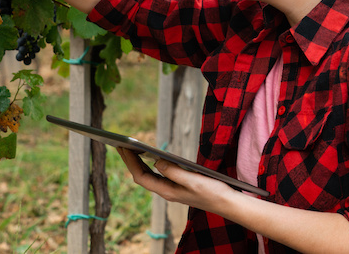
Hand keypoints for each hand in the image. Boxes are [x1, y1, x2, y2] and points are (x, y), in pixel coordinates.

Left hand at [116, 147, 233, 212]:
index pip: (142, 176)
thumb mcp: (193, 180)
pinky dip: (151, 165)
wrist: (227, 203)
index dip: (130, 162)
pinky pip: (158, 175)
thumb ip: (174, 171)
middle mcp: (167, 191)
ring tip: (130, 149)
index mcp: (168, 191)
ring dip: (139, 163)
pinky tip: (150, 158)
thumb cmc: (212, 192)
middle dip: (130, 161)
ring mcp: (172, 189)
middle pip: (142, 176)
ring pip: (149, 176)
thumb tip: (156, 161)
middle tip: (120, 145)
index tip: (123, 147)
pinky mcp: (179, 186)